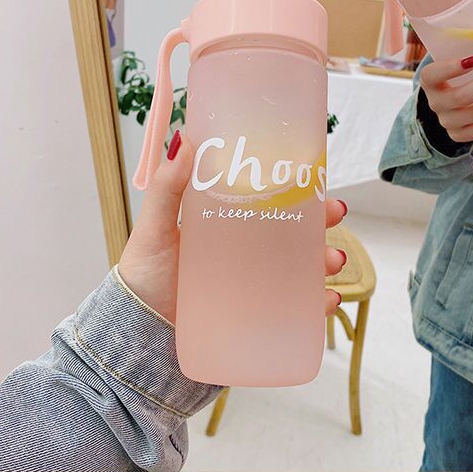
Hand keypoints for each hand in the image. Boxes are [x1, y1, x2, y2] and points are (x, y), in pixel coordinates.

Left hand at [118, 131, 347, 323]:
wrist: (138, 331)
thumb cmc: (144, 275)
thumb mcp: (154, 227)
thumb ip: (167, 188)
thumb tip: (183, 140)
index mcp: (226, 224)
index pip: (270, 202)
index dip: (297, 192)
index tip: (318, 181)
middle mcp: (244, 252)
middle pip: (294, 234)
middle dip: (322, 225)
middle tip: (335, 216)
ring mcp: (253, 285)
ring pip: (301, 269)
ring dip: (325, 262)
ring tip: (333, 262)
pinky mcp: (256, 316)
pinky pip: (296, 309)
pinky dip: (317, 304)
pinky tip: (328, 301)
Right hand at [420, 56, 472, 142]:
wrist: (448, 102)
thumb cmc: (458, 72)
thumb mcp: (453, 57)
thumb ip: (466, 45)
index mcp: (429, 82)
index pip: (432, 75)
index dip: (450, 68)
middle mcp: (436, 104)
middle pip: (461, 97)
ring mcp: (448, 122)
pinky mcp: (462, 135)